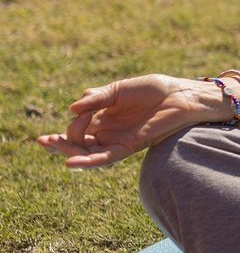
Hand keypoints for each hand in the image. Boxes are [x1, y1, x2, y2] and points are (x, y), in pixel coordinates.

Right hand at [36, 74, 225, 167]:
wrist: (180, 94)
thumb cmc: (153, 89)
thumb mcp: (118, 90)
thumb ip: (96, 98)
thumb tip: (71, 109)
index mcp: (103, 116)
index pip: (77, 126)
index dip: (72, 122)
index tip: (79, 110)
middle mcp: (108, 131)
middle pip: (78, 143)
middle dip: (60, 143)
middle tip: (45, 141)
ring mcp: (118, 140)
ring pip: (87, 152)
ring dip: (69, 152)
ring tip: (53, 148)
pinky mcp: (130, 146)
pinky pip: (105, 158)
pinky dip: (88, 161)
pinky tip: (70, 163)